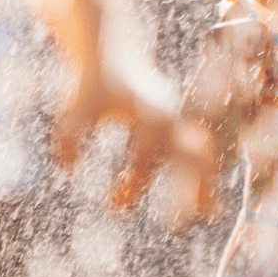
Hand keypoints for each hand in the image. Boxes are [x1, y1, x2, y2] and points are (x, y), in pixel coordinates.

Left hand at [53, 49, 217, 228]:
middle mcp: (167, 117)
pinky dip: (203, 171)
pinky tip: (203, 196)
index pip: (144, 157)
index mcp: (145, 115)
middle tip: (182, 226)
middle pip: (190, 155)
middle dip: (189, 189)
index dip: (131, 184)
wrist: (112, 51)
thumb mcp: (76, 109)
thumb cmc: (93, 83)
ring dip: (206, 183)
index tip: (112, 206)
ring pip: (202, 153)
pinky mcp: (177, 121)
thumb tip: (67, 172)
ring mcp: (176, 118)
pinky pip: (199, 148)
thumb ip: (69, 138)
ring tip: (211, 215)